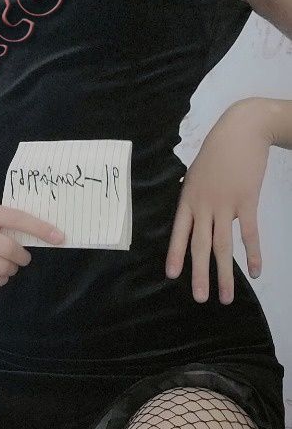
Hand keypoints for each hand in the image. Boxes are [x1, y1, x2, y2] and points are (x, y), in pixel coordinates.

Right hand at [0, 203, 64, 287]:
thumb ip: (15, 224)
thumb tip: (53, 235)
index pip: (16, 218)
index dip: (39, 228)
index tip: (59, 238)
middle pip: (9, 249)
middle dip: (22, 257)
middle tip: (23, 258)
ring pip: (1, 268)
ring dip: (10, 269)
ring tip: (4, 264)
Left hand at [165, 101, 270, 303]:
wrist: (242, 129)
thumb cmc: (218, 151)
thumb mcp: (197, 173)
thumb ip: (194, 196)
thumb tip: (194, 217)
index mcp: (188, 199)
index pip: (179, 232)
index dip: (175, 255)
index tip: (171, 276)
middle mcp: (203, 205)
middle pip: (200, 246)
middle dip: (200, 275)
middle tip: (200, 299)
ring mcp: (225, 205)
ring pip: (224, 246)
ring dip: (225, 274)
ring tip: (225, 297)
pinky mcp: (247, 201)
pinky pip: (250, 234)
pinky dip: (253, 254)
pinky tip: (256, 272)